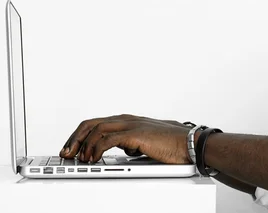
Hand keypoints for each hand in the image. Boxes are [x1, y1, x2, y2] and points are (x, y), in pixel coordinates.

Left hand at [58, 114, 192, 163]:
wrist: (191, 143)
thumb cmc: (174, 143)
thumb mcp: (148, 142)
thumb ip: (135, 142)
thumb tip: (126, 150)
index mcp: (129, 120)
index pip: (97, 122)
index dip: (80, 135)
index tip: (71, 147)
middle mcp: (128, 119)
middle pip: (91, 123)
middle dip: (74, 138)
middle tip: (66, 153)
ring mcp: (131, 125)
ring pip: (96, 129)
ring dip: (83, 145)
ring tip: (78, 159)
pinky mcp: (136, 134)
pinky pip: (108, 138)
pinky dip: (96, 149)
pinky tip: (93, 158)